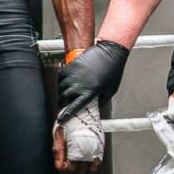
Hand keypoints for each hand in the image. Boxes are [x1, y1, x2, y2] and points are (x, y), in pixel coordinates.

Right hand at [53, 41, 128, 173]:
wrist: (110, 52)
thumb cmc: (113, 71)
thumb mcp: (110, 91)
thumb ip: (99, 100)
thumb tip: (92, 107)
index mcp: (90, 92)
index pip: (74, 108)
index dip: (66, 116)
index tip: (60, 120)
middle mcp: (79, 84)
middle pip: (64, 98)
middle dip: (63, 104)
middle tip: (65, 105)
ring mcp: (74, 75)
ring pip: (61, 88)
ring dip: (62, 93)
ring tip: (67, 93)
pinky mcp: (71, 66)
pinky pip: (61, 77)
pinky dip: (61, 82)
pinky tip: (66, 83)